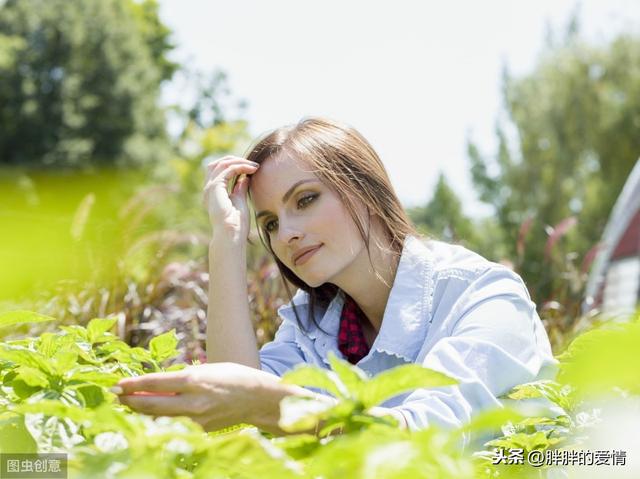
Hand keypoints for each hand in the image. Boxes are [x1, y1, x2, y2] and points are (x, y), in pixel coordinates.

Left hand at [114, 362, 299, 432]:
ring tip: (130, 402)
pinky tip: (166, 408)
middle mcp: (194, 401)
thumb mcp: (210, 369)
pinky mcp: (202, 429)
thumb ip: (186, 377)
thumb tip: (162, 383)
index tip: (118, 384)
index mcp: (195, 380)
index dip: (134, 385)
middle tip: (115, 396)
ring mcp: (197, 419)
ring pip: (163, 415)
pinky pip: (180, 420)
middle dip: (131, 401)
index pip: (156, 383)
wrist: (260, 400)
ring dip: (145, 409)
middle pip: (153, 405)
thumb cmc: (236, 377)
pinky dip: (170, 414)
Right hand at [202, 155, 258, 239]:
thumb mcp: (240, 201)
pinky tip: (251, 170)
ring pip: (222, 164)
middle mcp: (209, 189)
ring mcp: (210, 188)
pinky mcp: (215, 187)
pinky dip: (240, 167)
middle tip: (252, 164)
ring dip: (239, 161)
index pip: (219, 171)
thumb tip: (245, 178)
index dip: (234, 166)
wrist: (231, 234)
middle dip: (234, 160)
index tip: (251, 168)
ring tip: (253, 166)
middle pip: (217, 163)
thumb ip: (240, 188)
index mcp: (213, 193)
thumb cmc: (236, 223)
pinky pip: (228, 170)